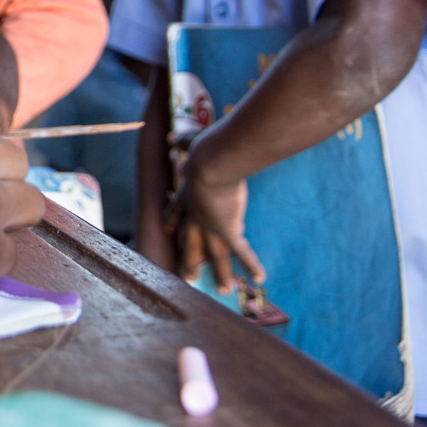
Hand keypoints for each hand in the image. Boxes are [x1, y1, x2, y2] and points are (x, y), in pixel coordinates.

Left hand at [169, 153, 264, 292]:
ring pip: (214, 255)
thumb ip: (184, 141)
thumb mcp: (192, 142)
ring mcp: (210, 226)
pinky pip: (241, 252)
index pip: (176, 209)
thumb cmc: (206, 148)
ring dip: (220, 274)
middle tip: (186, 277)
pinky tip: (259, 280)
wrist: (212, 161)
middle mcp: (196, 215)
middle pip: (190, 242)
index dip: (171, 218)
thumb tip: (172, 135)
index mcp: (187, 194)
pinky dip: (251, 265)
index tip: (166, 226)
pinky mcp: (228, 229)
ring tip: (222, 291)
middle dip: (189, 261)